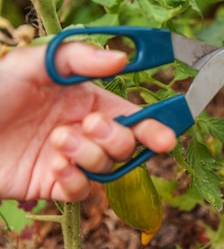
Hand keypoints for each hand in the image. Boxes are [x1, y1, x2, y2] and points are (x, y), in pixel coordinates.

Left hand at [0, 43, 176, 200]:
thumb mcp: (33, 64)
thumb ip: (79, 59)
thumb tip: (123, 58)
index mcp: (88, 102)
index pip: (133, 116)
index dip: (154, 128)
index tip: (166, 137)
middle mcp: (84, 131)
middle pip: (126, 145)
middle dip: (114, 138)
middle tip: (88, 127)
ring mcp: (70, 160)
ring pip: (106, 168)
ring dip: (88, 155)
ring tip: (56, 143)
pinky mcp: (53, 186)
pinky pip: (81, 190)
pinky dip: (74, 180)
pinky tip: (52, 166)